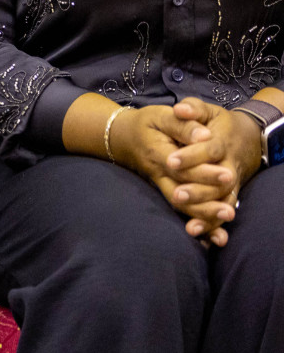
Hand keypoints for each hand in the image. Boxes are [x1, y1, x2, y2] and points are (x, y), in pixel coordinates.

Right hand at [109, 102, 238, 243]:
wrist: (123, 137)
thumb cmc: (146, 124)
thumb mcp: (161, 115)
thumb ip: (183, 124)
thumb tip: (206, 135)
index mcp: (157, 152)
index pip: (181, 166)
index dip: (203, 172)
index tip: (228, 175)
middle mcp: (158, 173)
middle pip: (180, 192)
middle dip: (206, 202)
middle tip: (230, 210)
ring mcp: (161, 184)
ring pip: (180, 205)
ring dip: (203, 216)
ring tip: (226, 218)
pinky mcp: (166, 190)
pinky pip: (181, 209)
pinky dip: (198, 224)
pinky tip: (215, 236)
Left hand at [165, 98, 263, 241]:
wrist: (249, 136)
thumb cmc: (220, 122)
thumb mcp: (208, 110)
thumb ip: (194, 108)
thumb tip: (180, 109)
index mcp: (222, 141)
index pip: (208, 149)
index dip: (192, 155)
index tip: (171, 160)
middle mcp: (229, 164)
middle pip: (218, 180)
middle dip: (199, 190)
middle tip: (179, 195)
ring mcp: (232, 181)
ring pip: (223, 200)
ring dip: (208, 214)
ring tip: (192, 227)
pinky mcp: (230, 194)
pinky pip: (224, 210)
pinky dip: (216, 226)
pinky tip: (205, 238)